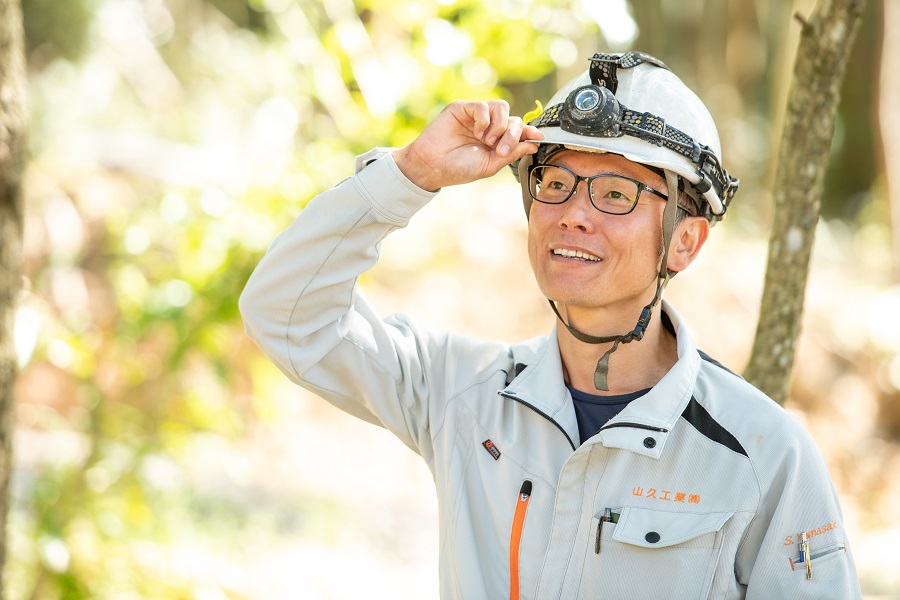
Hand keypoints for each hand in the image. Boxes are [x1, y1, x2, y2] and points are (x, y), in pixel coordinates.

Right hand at [393, 100, 543, 191]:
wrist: (432, 166)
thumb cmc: (458, 168)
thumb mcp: (490, 165)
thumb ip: (511, 153)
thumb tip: (533, 143)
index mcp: (496, 141)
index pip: (518, 130)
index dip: (529, 132)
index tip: (539, 137)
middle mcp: (488, 127)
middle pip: (513, 119)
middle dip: (512, 134)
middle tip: (501, 149)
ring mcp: (476, 117)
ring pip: (502, 107)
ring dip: (499, 125)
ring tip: (486, 140)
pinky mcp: (463, 108)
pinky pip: (483, 105)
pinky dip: (484, 119)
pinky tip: (476, 132)